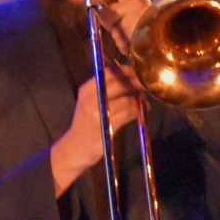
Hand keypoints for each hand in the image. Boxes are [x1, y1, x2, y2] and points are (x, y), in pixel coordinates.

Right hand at [51, 67, 143, 193]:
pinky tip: (142, 110)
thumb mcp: (89, 102)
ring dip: (139, 99)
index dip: (127, 71)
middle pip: (121, 83)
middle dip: (137, 83)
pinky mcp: (108, 125)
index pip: (110, 72)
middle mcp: (91, 98)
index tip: (138, 74)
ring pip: (127, 99)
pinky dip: (139, 110)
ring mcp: (99, 112)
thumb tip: (131, 76)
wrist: (74, 149)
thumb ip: (105, 88)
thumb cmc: (85, 124)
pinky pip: (129, 113)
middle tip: (145, 86)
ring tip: (143, 101)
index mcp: (87, 90)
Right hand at [77, 0, 150, 57]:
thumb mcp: (122, 11)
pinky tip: (131, 45)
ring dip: (118, 36)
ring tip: (128, 39)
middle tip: (116, 27)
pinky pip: (119, 38)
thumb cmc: (142, 21)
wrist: (159, 41)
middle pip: (107, 12)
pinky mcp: (133, 34)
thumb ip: (107, 13)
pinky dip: (123, 43)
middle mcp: (130, 5)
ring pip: (113, 28)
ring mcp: (131, 20)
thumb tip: (101, 16)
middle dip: (110, 23)